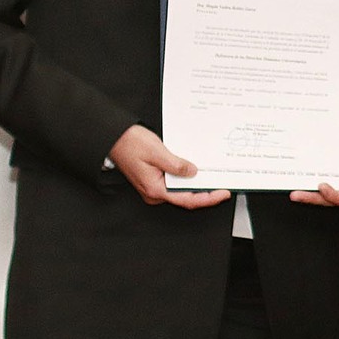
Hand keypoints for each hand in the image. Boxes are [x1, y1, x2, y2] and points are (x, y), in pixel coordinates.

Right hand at [109, 124, 231, 207]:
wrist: (115, 138)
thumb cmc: (130, 144)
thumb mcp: (157, 152)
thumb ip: (176, 165)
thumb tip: (193, 172)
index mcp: (155, 189)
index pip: (187, 200)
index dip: (208, 198)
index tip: (222, 194)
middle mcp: (154, 193)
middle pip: (186, 198)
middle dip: (205, 193)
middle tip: (224, 186)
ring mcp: (154, 187)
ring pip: (181, 191)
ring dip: (197, 186)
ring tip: (214, 180)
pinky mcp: (155, 180)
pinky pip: (174, 183)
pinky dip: (187, 179)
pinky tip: (197, 173)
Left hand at [292, 124, 338, 207]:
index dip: (334, 195)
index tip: (323, 187)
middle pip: (330, 198)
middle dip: (313, 198)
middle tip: (298, 194)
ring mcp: (337, 178)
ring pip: (321, 192)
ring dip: (307, 193)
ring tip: (294, 191)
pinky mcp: (329, 170)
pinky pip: (317, 178)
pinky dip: (307, 179)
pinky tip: (298, 175)